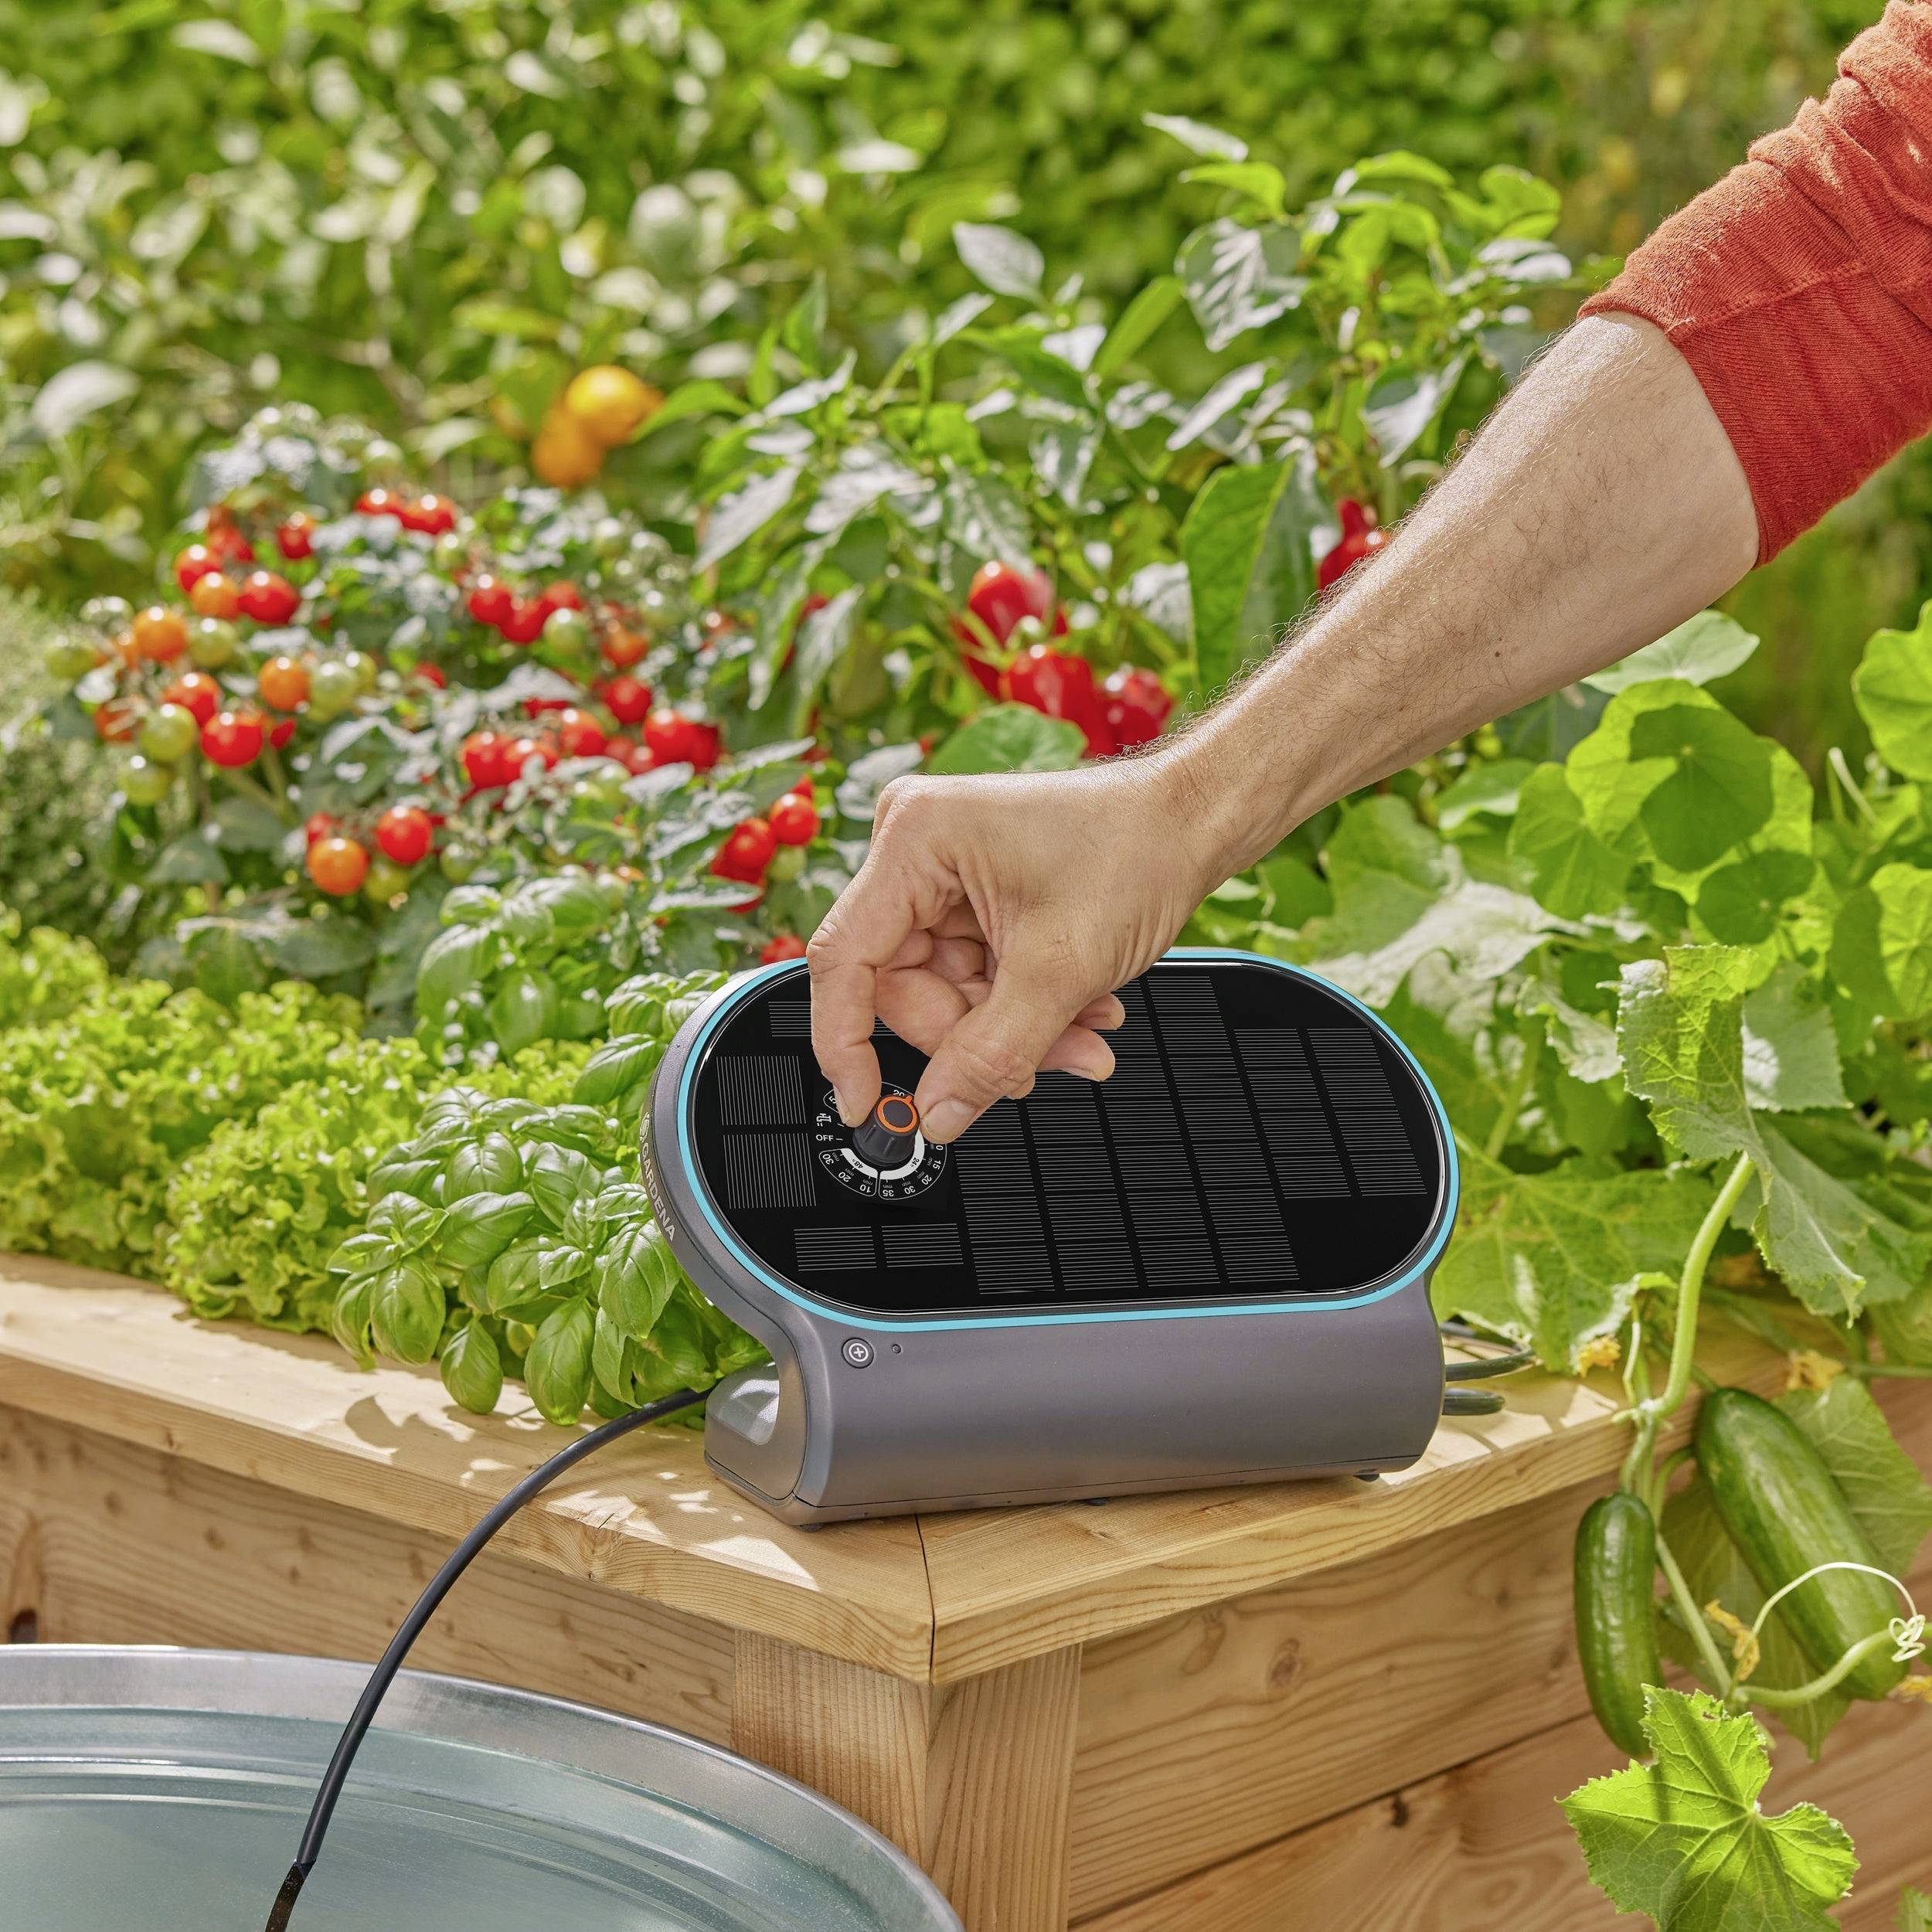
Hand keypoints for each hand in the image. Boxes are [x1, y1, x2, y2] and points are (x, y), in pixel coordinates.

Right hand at [808, 753, 1222, 1141]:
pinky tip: (1080, 1009)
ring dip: (1013, 1029)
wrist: (1195, 821)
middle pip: (904, 986)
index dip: (847, 1042)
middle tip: (1037, 1067)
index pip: (845, 959)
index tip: (867, 1103)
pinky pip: (976, 976)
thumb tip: (937, 1115)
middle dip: (975, 1037)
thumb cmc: (1138, 849)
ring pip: (947, 991)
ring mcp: (946, 872)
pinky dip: (1024, 1005)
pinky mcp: (975, 894)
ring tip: (1083, 1034)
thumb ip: (991, 1054)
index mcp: (915, 840)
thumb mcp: (1061, 970)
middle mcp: (918, 848)